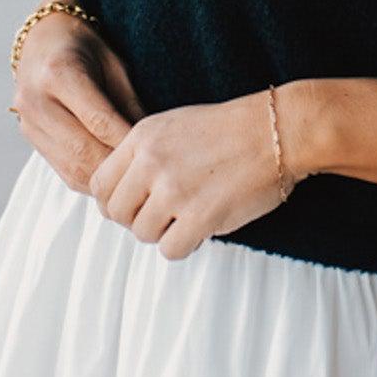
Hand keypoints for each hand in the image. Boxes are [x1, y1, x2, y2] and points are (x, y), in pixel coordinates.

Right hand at [9, 13, 146, 193]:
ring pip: (72, 167)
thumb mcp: (114, 65)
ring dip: (107, 181)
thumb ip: (130, 104)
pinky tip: (115, 181)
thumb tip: (152, 144)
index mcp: (58, 73)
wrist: (43, 41)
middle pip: (83, 150)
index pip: (99, 120)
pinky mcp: (30, 137)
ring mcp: (28, 122)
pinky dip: (93, 181)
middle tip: (150, 176)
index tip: (156, 155)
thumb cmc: (86, 49)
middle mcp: (36, 100)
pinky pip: (64, 172)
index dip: (129, 142)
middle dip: (119, 167)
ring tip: (136, 183)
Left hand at [86, 88, 306, 260]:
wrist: (277, 131)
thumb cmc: (230, 131)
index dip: (114, 202)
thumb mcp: (173, 126)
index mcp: (141, 138)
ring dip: (164, 233)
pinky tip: (201, 228)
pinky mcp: (200, 216)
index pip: (99, 185)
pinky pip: (170, 250)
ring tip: (188, 218)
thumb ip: (142, 155)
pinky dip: (184, 245)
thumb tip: (120, 194)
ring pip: (143, 234)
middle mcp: (151, 163)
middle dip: (137, 220)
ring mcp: (174, 190)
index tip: (134, 206)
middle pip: (116, 213)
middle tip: (163, 216)